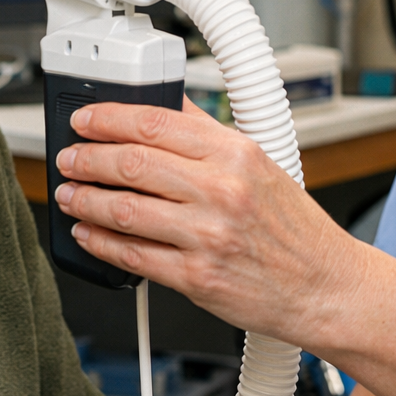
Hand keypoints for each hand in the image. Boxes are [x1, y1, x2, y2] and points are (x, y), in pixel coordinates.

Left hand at [53, 98, 369, 342]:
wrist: (327, 287)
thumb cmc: (295, 230)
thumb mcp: (262, 163)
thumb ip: (210, 136)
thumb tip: (162, 108)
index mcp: (236, 153)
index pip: (155, 122)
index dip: (108, 118)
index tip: (85, 119)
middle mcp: (222, 190)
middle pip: (132, 162)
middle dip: (87, 158)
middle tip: (69, 158)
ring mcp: (208, 235)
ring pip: (125, 209)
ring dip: (85, 199)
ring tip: (69, 194)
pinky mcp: (197, 277)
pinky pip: (134, 256)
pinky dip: (101, 242)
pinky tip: (87, 233)